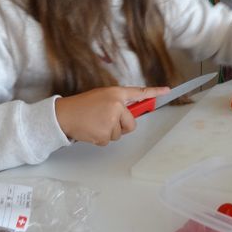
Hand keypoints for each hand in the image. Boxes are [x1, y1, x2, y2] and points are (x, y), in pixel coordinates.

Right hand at [54, 85, 169, 145]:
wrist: (64, 115)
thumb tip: (129, 114)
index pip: (139, 92)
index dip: (155, 92)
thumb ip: (117, 103)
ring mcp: (111, 120)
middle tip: (105, 120)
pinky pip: (109, 140)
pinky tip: (92, 130)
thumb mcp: (102, 97)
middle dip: (121, 126)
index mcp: (116, 93)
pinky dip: (101, 138)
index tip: (167, 91)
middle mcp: (116, 105)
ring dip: (109, 132)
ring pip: (119, 134)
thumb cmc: (81, 106)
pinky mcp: (105, 133)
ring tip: (95, 123)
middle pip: (131, 124)